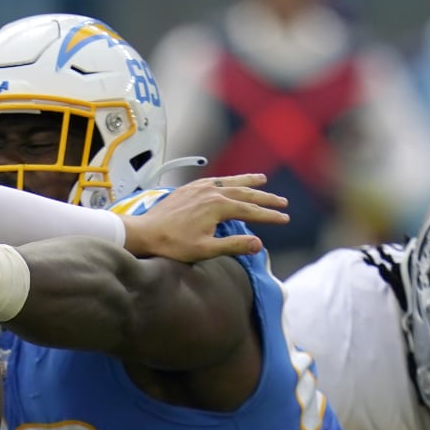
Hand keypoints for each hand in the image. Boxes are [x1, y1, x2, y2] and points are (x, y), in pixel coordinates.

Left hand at [126, 175, 288, 262]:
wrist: (144, 233)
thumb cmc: (173, 245)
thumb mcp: (205, 250)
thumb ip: (233, 245)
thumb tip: (259, 243)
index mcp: (218, 206)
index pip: (251, 210)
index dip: (269, 215)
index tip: (285, 218)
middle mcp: (211, 192)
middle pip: (245, 193)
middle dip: (265, 197)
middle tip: (282, 201)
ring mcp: (199, 188)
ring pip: (230, 182)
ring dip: (248, 181)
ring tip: (263, 179)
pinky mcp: (188, 188)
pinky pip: (214, 180)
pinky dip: (227, 179)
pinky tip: (229, 181)